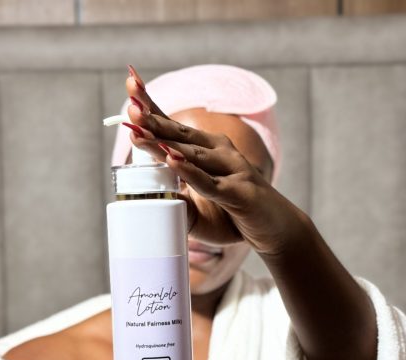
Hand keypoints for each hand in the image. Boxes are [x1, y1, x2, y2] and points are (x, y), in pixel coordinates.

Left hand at [124, 66, 307, 258]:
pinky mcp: (239, 193)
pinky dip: (190, 172)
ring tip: (138, 131)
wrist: (276, 229)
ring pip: (191, 154)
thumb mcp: (200, 205)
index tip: (129, 83)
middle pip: (179, 132)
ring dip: (164, 141)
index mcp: (206, 150)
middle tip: (129, 101)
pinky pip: (210, 183)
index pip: (173, 126)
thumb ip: (177, 196)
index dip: (151, 106)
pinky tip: (172, 160)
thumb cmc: (235, 214)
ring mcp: (231, 169)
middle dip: (152, 117)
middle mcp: (219, 152)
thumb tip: (148, 193)